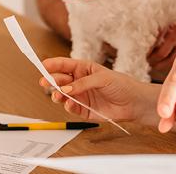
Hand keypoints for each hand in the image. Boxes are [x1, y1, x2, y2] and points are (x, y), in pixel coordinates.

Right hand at [40, 57, 154, 123]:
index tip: (42, 65)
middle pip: (60, 80)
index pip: (64, 65)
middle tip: (44, 82)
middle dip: (51, 80)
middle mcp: (79, 82)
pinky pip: (71, 108)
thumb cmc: (121, 85)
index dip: (53, 64)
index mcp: (84, 69)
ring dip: (57, 95)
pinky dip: (68, 106)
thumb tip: (65, 89)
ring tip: (57, 95)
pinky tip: (68, 104)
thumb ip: (82, 83)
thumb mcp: (102, 78)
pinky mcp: (84, 110)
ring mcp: (81, 96)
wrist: (133, 103)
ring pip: (62, 95)